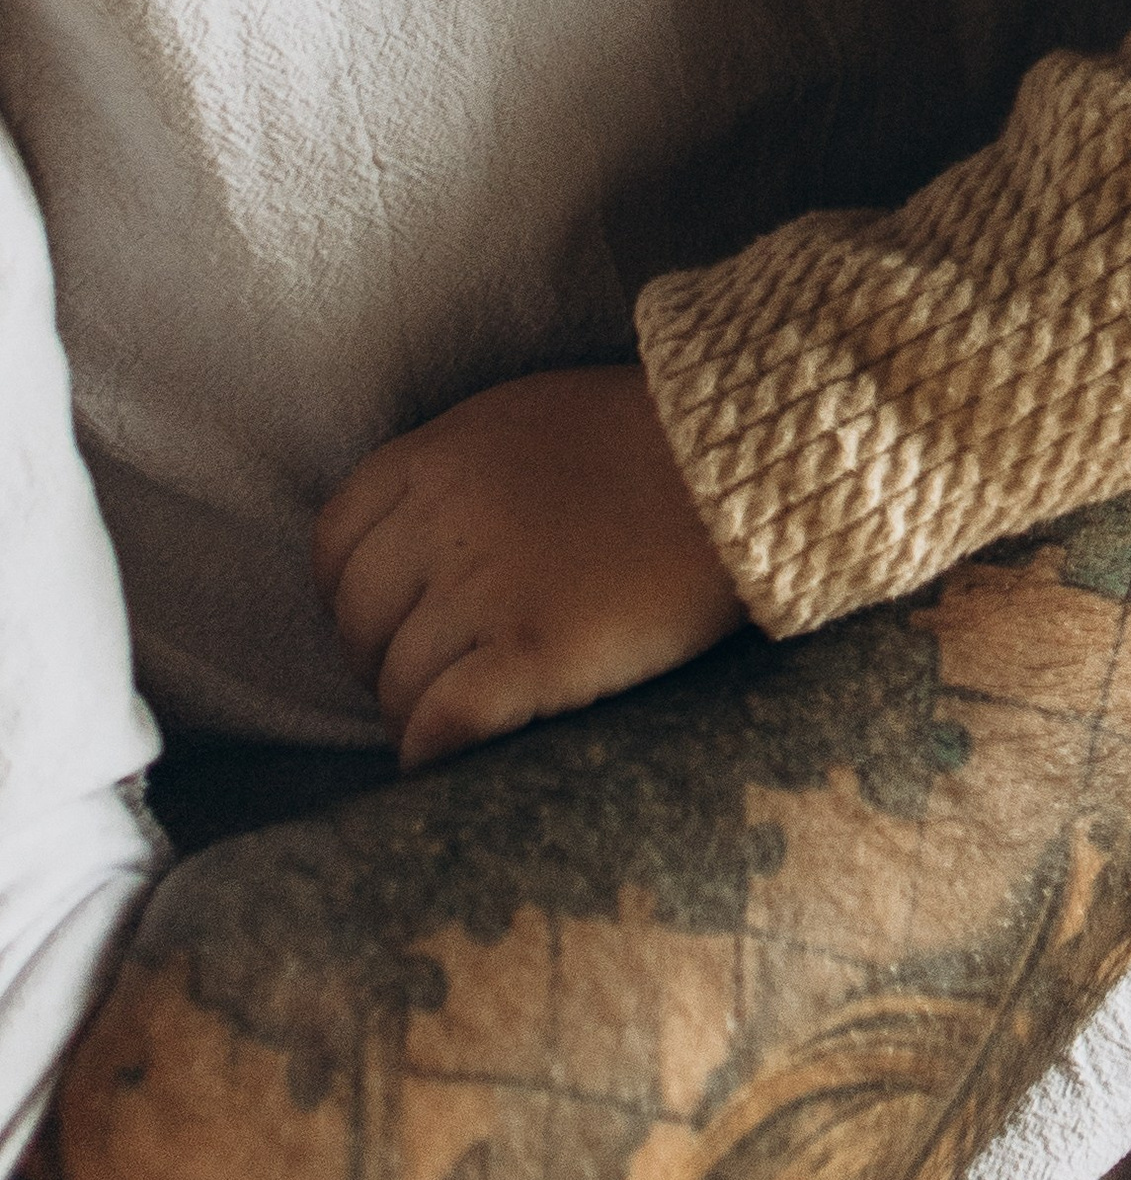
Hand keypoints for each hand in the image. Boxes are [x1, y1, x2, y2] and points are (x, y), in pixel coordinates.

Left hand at [314, 364, 744, 768]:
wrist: (744, 464)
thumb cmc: (649, 437)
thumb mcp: (527, 418)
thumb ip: (456, 471)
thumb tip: (413, 539)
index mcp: (437, 457)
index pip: (336, 546)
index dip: (355, 596)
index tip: (393, 618)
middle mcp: (444, 522)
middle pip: (359, 622)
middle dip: (382, 659)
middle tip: (430, 676)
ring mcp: (487, 591)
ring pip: (398, 685)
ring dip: (415, 715)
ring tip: (455, 725)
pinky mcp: (534, 655)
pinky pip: (441, 725)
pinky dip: (433, 754)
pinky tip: (450, 762)